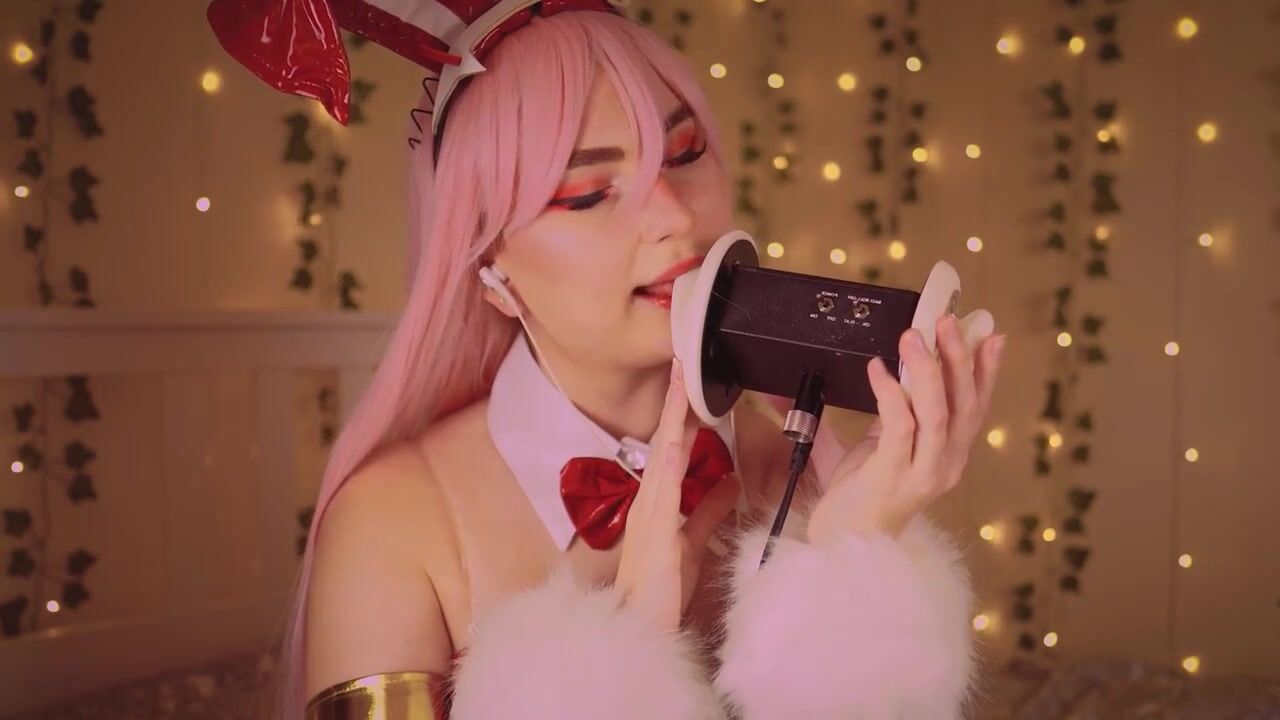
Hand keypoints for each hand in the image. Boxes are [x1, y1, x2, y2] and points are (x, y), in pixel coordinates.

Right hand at [614, 358, 740, 631]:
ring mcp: (650, 507)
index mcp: (660, 500)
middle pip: (667, 438)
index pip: (675, 447)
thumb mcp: (694, 542)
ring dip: (674, 413)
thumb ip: (710, 510)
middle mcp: (651, 497)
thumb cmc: (662, 589)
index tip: (691, 382)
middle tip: (685, 359)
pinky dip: (672, 451)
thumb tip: (731, 481)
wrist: (641, 624)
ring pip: (665, 449)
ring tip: (683, 378)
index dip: (683, 414)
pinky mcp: (656, 523)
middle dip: (677, 400)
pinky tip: (680, 430)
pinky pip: (666, 480)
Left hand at [805, 314, 1004, 544]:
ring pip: (937, 413)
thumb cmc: (862, 494)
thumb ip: (894, 411)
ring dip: (927, 370)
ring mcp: (923, 474)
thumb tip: (886, 368)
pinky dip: (890, 393)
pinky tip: (878, 370)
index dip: (986, 370)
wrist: (844, 542)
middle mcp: (946, 464)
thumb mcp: (883, 444)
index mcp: (950, 454)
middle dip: (958, 358)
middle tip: (946, 321)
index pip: (976, 406)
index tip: (989, 335)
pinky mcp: (893, 477)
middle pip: (964, 404)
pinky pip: (899, 426)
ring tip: (912, 336)